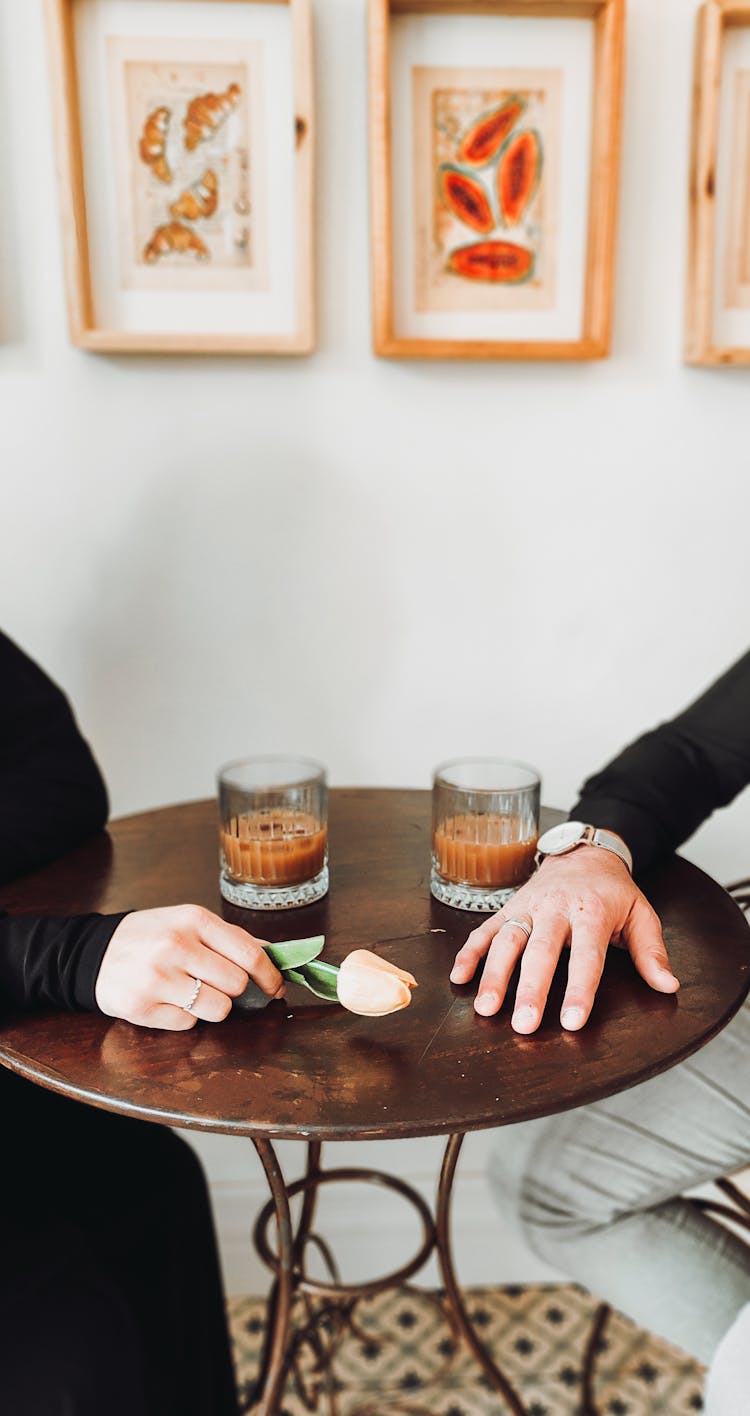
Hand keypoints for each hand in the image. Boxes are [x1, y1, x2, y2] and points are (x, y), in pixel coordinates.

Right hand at [95, 904, 284, 1029]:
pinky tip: (168, 1000)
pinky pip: (188, 1024)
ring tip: (193, 992)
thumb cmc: (151, 936)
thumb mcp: (189, 923)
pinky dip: (185, 1016)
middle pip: (237, 985)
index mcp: (193, 920)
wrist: (94, 952)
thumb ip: (231, 939)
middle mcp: (176, 946)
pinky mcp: (142, 1007)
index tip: (276, 986)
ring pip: (218, 1009)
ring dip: (213, 1007)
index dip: (270, 975)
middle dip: (236, 990)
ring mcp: (157, 978)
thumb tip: (275, 956)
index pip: (249, 953)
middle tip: (219, 984)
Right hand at [449, 846, 678, 1032]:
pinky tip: (460, 978)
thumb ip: (651, 952)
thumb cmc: (613, 892)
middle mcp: (556, 908)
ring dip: (494, 974)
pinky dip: (469, 952)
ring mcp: (528, 906)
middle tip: (523, 1024)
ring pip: (507, 939)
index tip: (572, 1021)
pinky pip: (484, 929)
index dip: (579, 989)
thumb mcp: (641, 915)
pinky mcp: (508, 907)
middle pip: (540, 950)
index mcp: (592, 911)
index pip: (586, 956)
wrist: (584, 852)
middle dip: (530, 988)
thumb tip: (668, 986)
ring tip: (486, 1009)